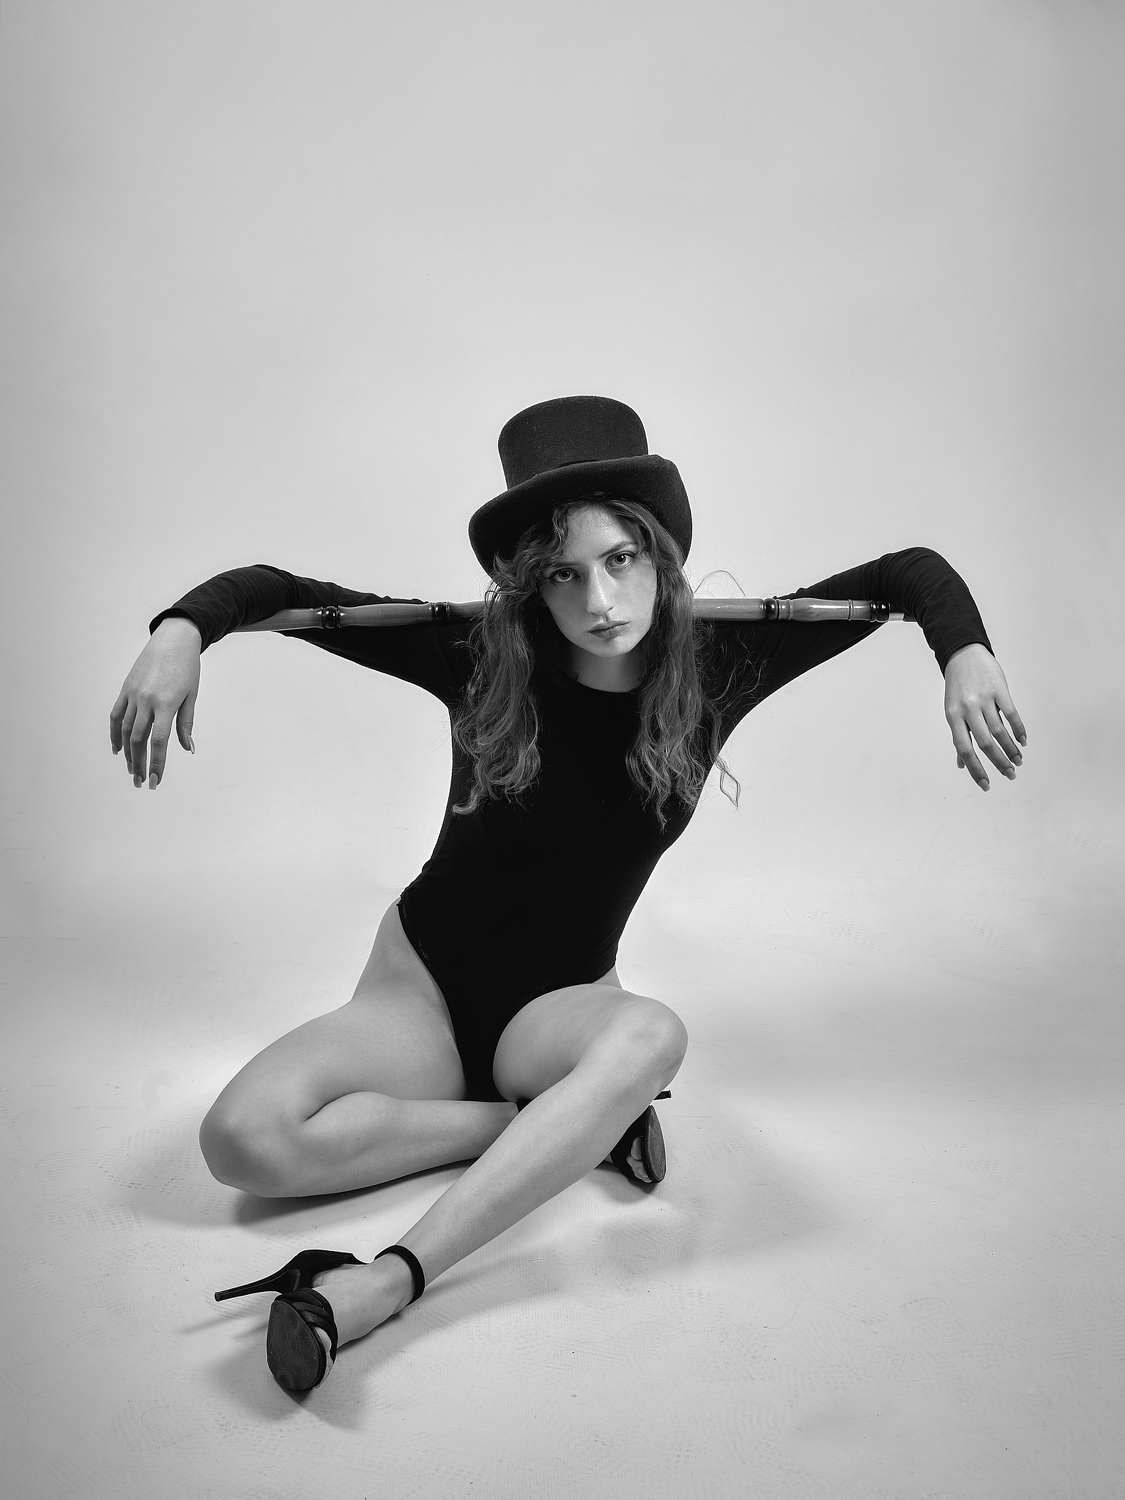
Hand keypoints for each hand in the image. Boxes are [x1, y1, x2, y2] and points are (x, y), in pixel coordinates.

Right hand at [109, 618, 201, 788]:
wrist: (173, 639)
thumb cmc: (188, 668)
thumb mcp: (192, 695)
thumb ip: (186, 723)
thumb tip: (188, 749)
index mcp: (166, 703)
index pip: (159, 741)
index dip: (157, 763)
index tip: (155, 780)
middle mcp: (146, 700)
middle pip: (139, 739)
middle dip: (140, 764)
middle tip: (142, 782)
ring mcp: (133, 694)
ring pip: (125, 730)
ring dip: (128, 753)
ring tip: (133, 770)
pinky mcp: (125, 689)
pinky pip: (116, 715)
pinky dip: (115, 733)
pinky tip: (118, 749)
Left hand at [944, 643, 1026, 790]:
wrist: (964, 654)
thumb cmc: (957, 687)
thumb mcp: (952, 710)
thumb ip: (959, 736)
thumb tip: (961, 764)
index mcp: (953, 716)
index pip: (964, 749)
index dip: (975, 769)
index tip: (986, 785)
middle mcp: (967, 709)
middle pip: (984, 743)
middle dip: (998, 762)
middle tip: (1010, 775)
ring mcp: (984, 698)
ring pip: (1000, 731)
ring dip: (1011, 749)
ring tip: (1018, 760)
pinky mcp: (999, 689)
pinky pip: (1011, 714)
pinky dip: (1018, 729)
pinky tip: (1023, 741)